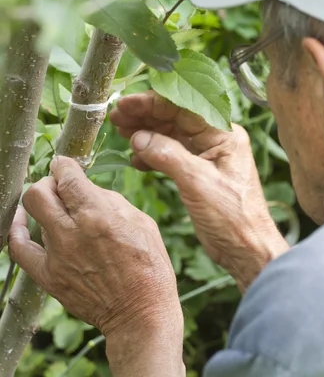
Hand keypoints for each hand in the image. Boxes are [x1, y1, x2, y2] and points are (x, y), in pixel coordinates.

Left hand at [8, 156, 184, 376]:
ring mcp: (57, 256)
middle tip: (59, 186)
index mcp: (98, 214)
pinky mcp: (49, 277)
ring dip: (42, 205)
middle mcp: (72, 232)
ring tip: (55, 207)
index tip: (65, 166)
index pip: (67, 176)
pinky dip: (17, 230)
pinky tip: (23, 222)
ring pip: (30, 214)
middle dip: (48, 181)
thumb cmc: (149, 265)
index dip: (64, 165)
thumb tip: (86, 188)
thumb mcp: (141, 221)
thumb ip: (109, 200)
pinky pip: (19, 249)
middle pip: (38, 191)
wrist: (141, 312)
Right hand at [110, 91, 288, 291]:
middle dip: (145, 116)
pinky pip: (171, 155)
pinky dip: (152, 155)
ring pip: (171, 136)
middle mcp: (216, 140)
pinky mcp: (198, 173)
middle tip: (116, 117)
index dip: (151, 103)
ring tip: (120, 132)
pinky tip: (135, 159)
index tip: (125, 104)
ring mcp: (207, 156)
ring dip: (146, 134)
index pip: (183, 108)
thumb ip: (167, 155)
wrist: (247, 250)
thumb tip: (138, 136)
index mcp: (223, 134)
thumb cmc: (232, 217)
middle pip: (175, 119)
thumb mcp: (197, 182)